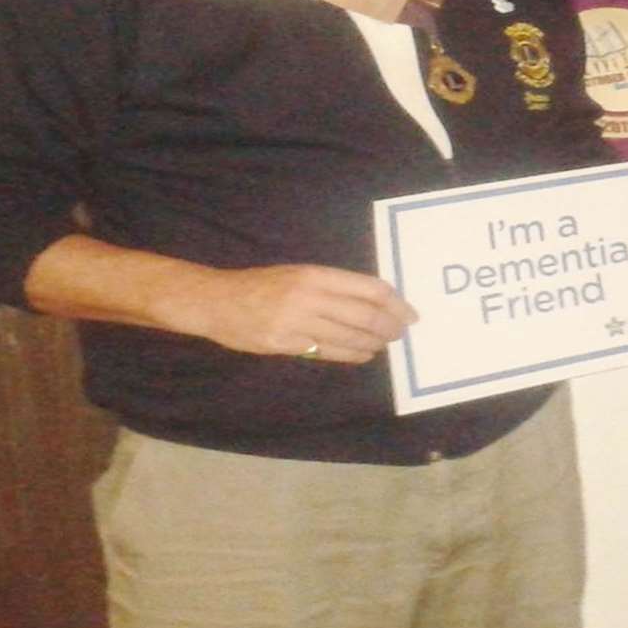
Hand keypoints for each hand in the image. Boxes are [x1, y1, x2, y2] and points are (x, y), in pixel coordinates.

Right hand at [177, 264, 417, 363]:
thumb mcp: (299, 273)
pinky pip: (328, 353)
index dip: (396, 304)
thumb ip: (334, 286)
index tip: (410, 313)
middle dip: (390, 327)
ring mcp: (296, 323)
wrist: (217, 302)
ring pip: (350, 338)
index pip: (370, 289)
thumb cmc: (262, 284)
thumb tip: (375, 301)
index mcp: (315, 275)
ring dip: (374, 343)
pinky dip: (352, 355)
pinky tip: (363, 354)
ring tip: (384, 344)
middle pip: (365, 316)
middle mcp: (309, 297)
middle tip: (401, 333)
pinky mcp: (285, 345)